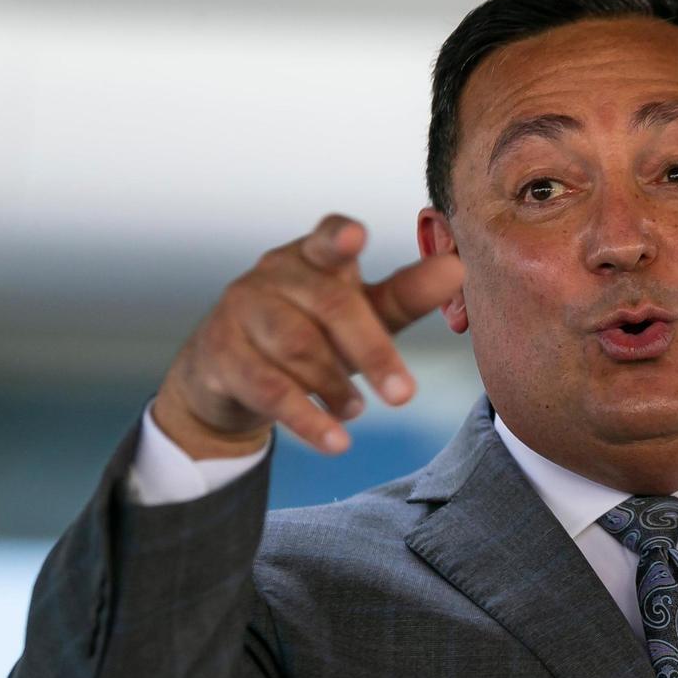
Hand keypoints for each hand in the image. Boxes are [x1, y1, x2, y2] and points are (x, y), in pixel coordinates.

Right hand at [151, 214, 463, 458]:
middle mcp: (274, 273)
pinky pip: (268, 388)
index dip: (340, 237)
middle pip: (329, 305)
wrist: (229, 375)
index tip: (355, 238)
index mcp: (313, 254)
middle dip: (372, 351)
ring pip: (297, 347)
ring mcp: (241, 309)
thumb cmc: (311, 331)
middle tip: (405, 396)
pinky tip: (336, 440)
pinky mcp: (219, 353)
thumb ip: (406, 294)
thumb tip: (457, 267)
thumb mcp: (361, 314)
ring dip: (335, 385)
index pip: (327, 237)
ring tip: (358, 410)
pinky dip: (307, 418)